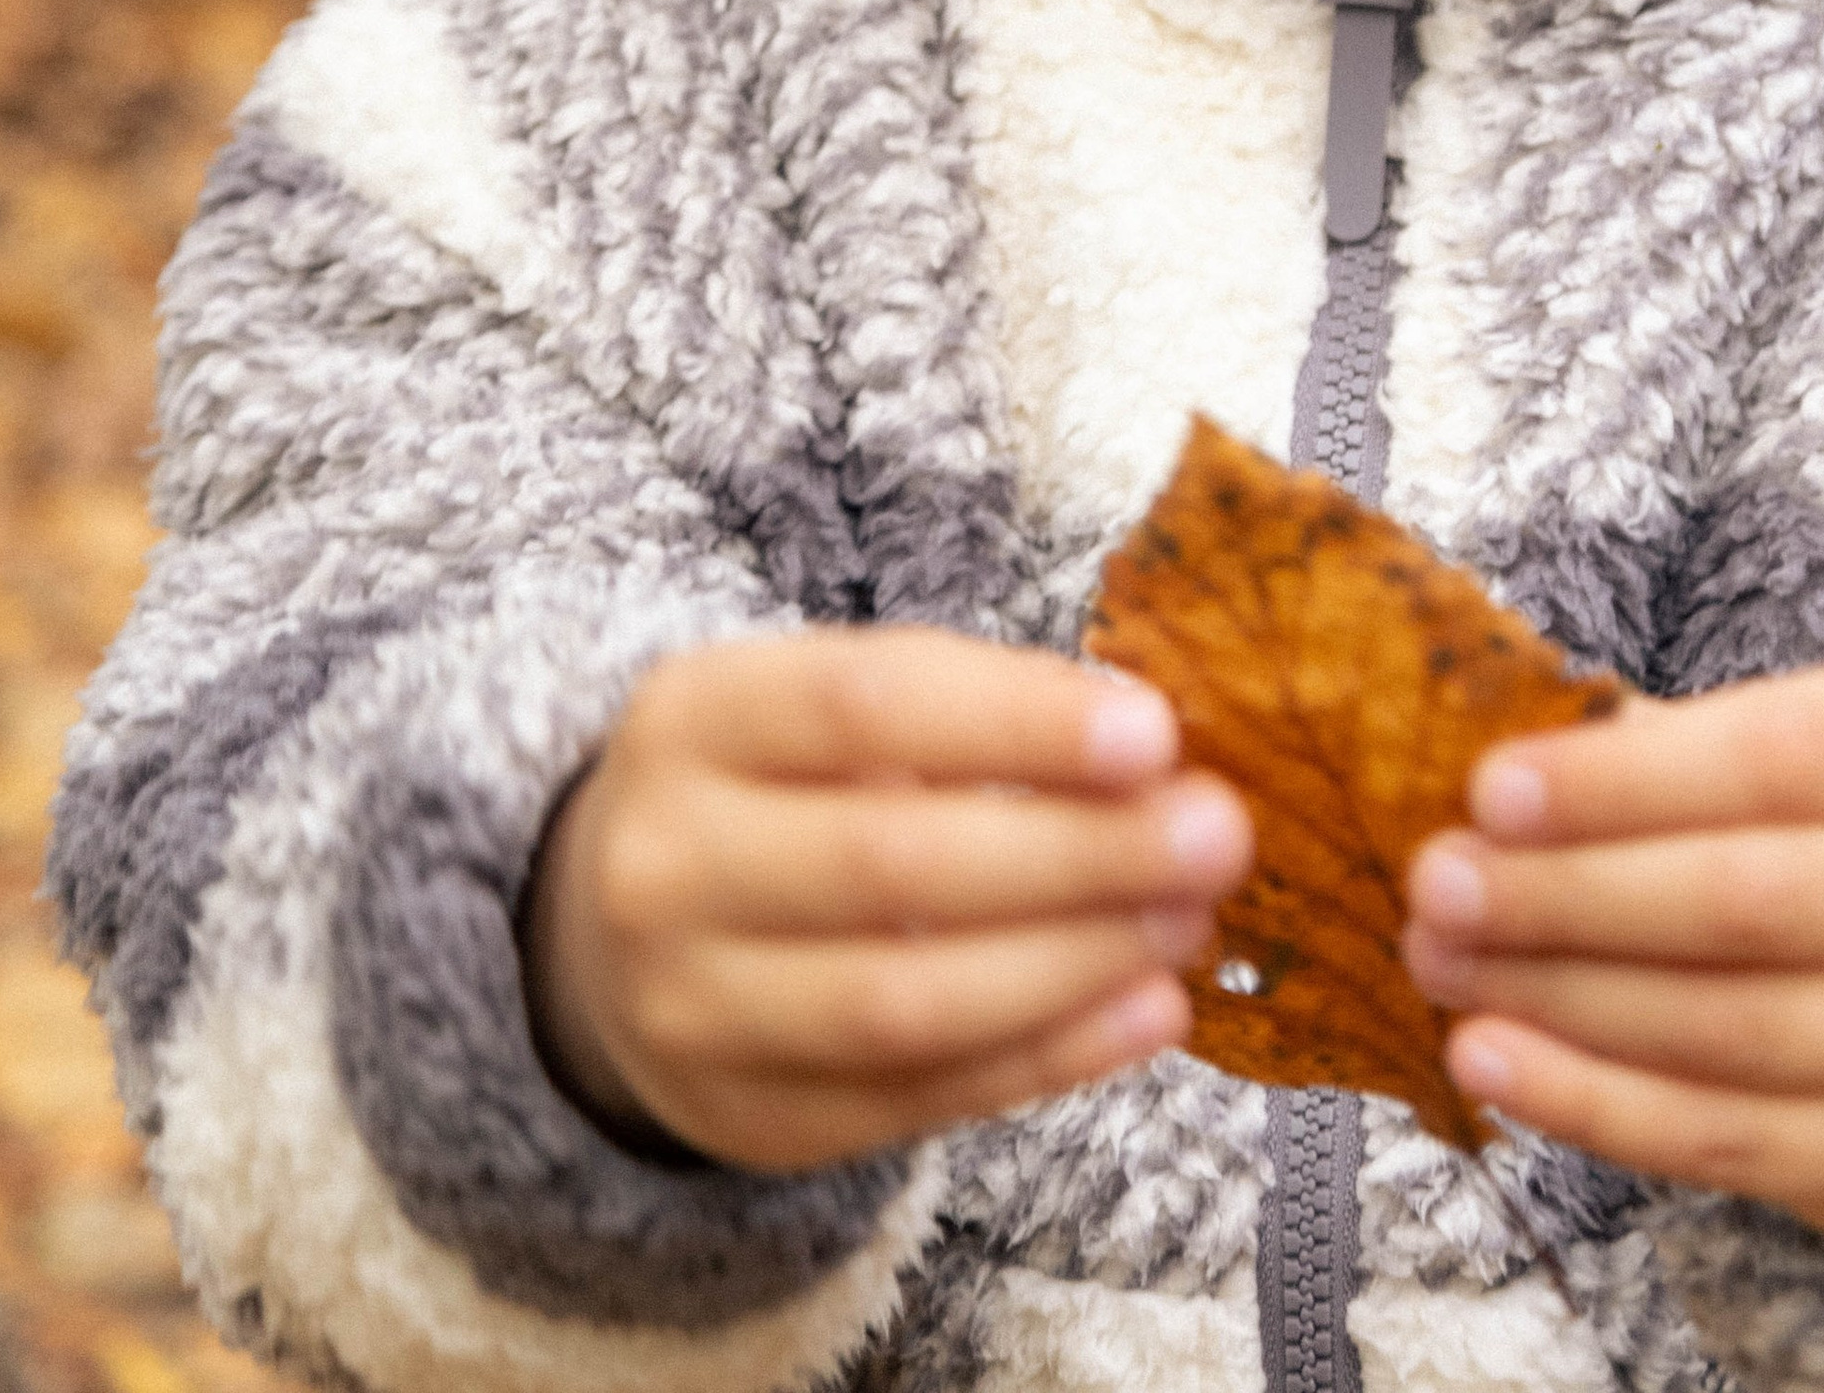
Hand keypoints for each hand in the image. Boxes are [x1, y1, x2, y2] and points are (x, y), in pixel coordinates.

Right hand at [522, 628, 1250, 1171]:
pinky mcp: (744, 1119)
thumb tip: (1153, 753)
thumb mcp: (821, 705)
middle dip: (1079, 852)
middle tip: (1215, 835)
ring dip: (1075, 964)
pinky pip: (913, 1103)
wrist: (608, 925)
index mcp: (693, 719)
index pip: (866, 704)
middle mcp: (668, 864)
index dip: (1018, 722)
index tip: (1155, 733)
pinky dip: (1046, 1059)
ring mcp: (690, 1009)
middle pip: (895, 863)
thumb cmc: (775, 783)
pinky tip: (1143, 1012)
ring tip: (1187, 923)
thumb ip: (963, 712)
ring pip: (904, 1001)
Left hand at [1401, 666, 1823, 1268]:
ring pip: (1730, 1030)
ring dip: (1560, 1003)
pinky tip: (1494, 1062)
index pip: (1774, 759)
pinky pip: (1728, 1138)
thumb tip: (1486, 792)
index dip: (1620, 783)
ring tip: (1442, 969)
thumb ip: (1657, 757)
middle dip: (1568, 896)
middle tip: (1435, 886)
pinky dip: (1592, 1105)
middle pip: (1748, 901)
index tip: (1487, 792)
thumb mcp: (1785, 746)